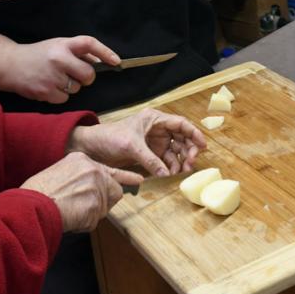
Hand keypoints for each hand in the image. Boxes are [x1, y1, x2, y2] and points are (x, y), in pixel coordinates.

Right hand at [7, 36, 119, 103]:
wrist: (10, 65)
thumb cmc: (38, 55)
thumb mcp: (57, 45)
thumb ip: (77, 52)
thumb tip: (100, 60)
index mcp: (63, 44)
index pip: (89, 43)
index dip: (105, 52)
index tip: (116, 61)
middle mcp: (58, 59)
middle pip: (88, 74)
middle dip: (86, 77)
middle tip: (74, 73)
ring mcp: (52, 77)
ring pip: (77, 88)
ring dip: (70, 86)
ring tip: (55, 78)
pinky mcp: (45, 92)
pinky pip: (65, 98)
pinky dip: (59, 95)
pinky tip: (48, 86)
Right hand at [21, 152, 141, 232]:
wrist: (30, 206)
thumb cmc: (37, 193)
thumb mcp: (58, 172)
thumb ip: (78, 177)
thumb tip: (88, 190)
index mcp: (82, 160)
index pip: (110, 169)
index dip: (125, 177)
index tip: (139, 179)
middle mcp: (93, 170)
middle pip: (114, 190)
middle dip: (103, 202)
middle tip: (83, 208)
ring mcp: (96, 187)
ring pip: (104, 208)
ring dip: (90, 215)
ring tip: (70, 211)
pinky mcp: (96, 205)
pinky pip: (94, 221)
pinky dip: (83, 224)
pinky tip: (69, 218)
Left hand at [69, 108, 206, 176]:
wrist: (92, 148)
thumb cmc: (110, 138)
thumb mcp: (131, 146)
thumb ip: (150, 159)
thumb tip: (166, 174)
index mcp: (154, 119)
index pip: (180, 124)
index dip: (194, 133)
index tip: (203, 145)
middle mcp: (158, 129)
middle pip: (181, 138)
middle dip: (189, 150)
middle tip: (191, 163)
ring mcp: (155, 143)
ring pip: (175, 151)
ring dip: (180, 161)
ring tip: (181, 172)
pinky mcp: (150, 155)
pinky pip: (165, 161)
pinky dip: (170, 167)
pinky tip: (171, 174)